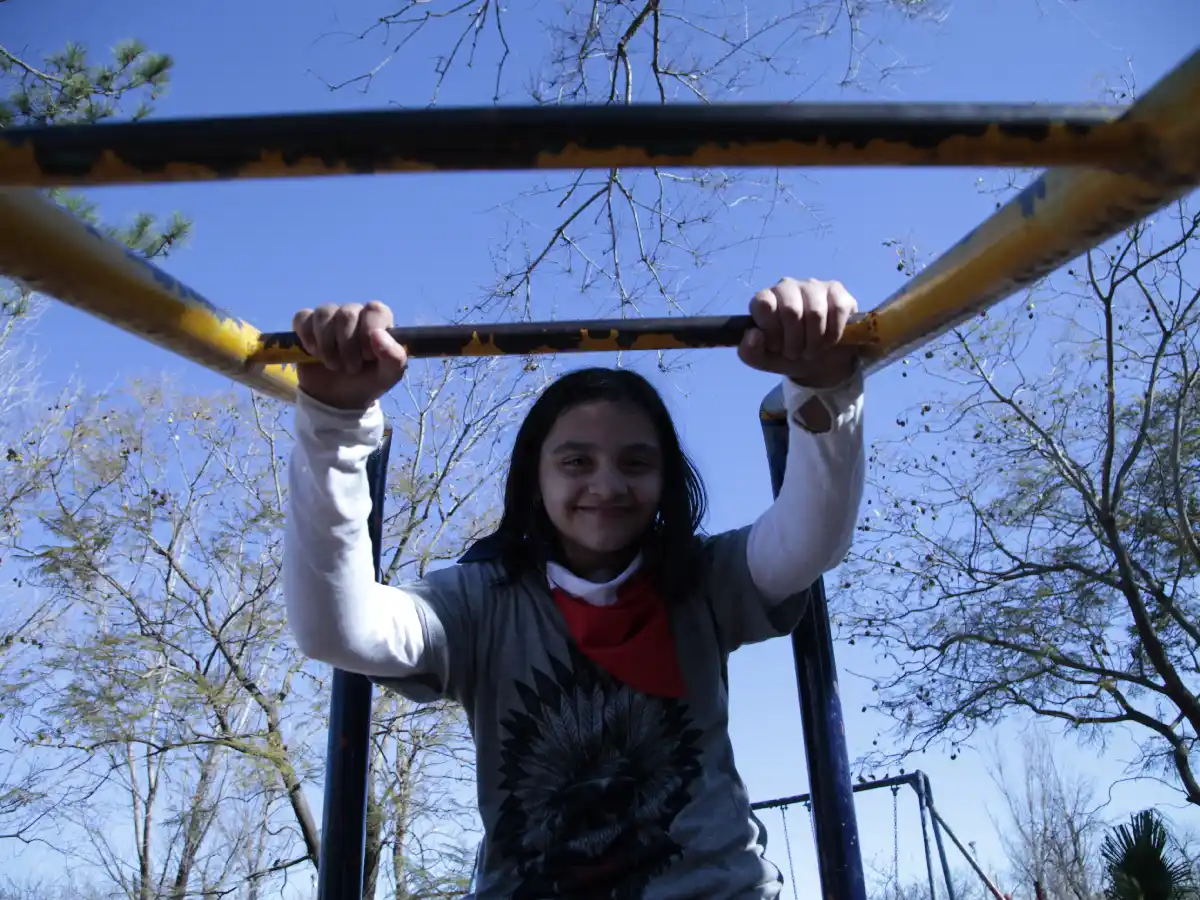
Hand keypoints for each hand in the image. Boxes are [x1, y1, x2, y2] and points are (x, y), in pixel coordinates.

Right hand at [293, 301, 408, 409]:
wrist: (338, 400)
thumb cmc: (367, 382)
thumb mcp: (389, 376)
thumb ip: (394, 356)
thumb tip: (377, 334)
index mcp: (377, 321)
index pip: (374, 309)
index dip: (369, 331)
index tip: (367, 356)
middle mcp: (354, 314)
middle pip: (347, 313)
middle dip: (347, 346)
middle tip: (351, 368)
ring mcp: (330, 318)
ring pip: (324, 313)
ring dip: (327, 345)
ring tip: (334, 365)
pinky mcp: (307, 325)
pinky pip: (302, 317)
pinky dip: (306, 336)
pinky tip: (313, 353)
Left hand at [737, 277, 859, 387]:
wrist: (818, 363)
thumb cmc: (786, 355)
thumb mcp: (763, 360)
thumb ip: (749, 351)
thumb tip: (755, 334)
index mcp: (765, 300)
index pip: (763, 304)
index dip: (772, 331)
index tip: (776, 346)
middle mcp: (787, 286)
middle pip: (791, 310)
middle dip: (794, 341)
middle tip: (795, 353)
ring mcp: (813, 286)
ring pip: (815, 312)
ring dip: (814, 342)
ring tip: (811, 350)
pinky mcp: (837, 291)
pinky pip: (837, 310)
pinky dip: (833, 334)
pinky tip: (828, 341)